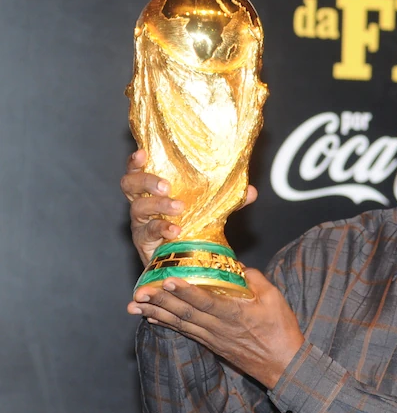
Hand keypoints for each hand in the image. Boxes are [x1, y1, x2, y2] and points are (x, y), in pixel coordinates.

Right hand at [120, 149, 256, 265]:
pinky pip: (148, 232)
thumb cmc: (191, 226)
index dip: (136, 160)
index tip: (142, 153)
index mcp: (154, 188)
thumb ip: (229, 200)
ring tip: (178, 208)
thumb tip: (250, 191)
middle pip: (129, 184)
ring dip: (158, 205)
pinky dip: (162, 229)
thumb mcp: (211, 209)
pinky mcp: (143, 241)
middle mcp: (141, 201)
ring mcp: (140, 222)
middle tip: (166, 185)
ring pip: (138, 207)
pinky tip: (174, 230)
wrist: (183, 260)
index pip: (138, 168)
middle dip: (146, 181)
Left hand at [128, 269, 303, 388]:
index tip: (167, 280)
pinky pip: (185, 332)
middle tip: (139, 292)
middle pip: (185, 313)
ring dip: (156, 313)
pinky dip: (167, 325)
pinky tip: (152, 319)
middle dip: (160, 301)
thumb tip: (238, 267)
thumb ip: (255, 280)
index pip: (205, 302)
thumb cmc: (281, 330)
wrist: (283, 364)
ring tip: (135, 306)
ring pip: (180, 323)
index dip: (186, 291)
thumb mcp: (275, 299)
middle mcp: (219, 327)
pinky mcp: (212, 344)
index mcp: (235, 315)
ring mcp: (213, 338)